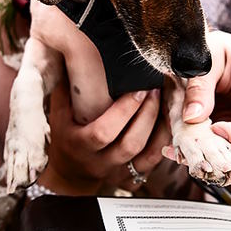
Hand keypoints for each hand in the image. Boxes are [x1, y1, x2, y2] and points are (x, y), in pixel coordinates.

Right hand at [42, 78, 169, 193]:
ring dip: (163, 128)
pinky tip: (171, 122)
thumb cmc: (65, 134)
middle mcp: (100, 163)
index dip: (124, 111)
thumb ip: (66, 86)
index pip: (104, 132)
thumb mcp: (59, 112)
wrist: (70, 172)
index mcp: (80, 145)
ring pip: (148, 156)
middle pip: (131, 143)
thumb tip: (71, 50)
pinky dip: (166, 143)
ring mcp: (118, 173)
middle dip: (148, 115)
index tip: (139, 89)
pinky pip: (155, 163)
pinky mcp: (132, 180)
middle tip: (157, 90)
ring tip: (169, 104)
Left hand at [178, 30, 230, 157]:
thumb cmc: (211, 46)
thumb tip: (193, 118)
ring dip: (204, 154)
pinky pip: (212, 148)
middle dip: (220, 151)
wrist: (201, 47)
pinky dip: (194, 151)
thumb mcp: (206, 58)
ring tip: (178, 146)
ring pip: (229, 153)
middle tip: (190, 143)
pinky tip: (173, 146)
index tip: (215, 129)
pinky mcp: (220, 129)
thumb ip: (200, 86)